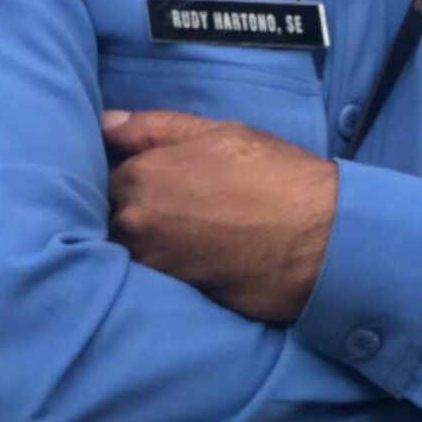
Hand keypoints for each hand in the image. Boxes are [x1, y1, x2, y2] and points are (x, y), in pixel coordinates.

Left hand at [103, 109, 337, 322]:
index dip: (125, 180)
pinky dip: (164, 270)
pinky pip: (152, 280)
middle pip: (110, 220)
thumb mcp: (216, 133)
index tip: (148, 182)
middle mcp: (135, 223)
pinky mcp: (173, 297)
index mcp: (141, 177)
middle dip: (129, 214)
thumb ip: (152, 128)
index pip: (103, 180)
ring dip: (145, 245)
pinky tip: (192, 260)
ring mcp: (152, 265)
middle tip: (171, 210)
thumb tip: (103, 123)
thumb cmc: (272, 174)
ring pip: (129, 253)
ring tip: (183, 236)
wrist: (318, 236)